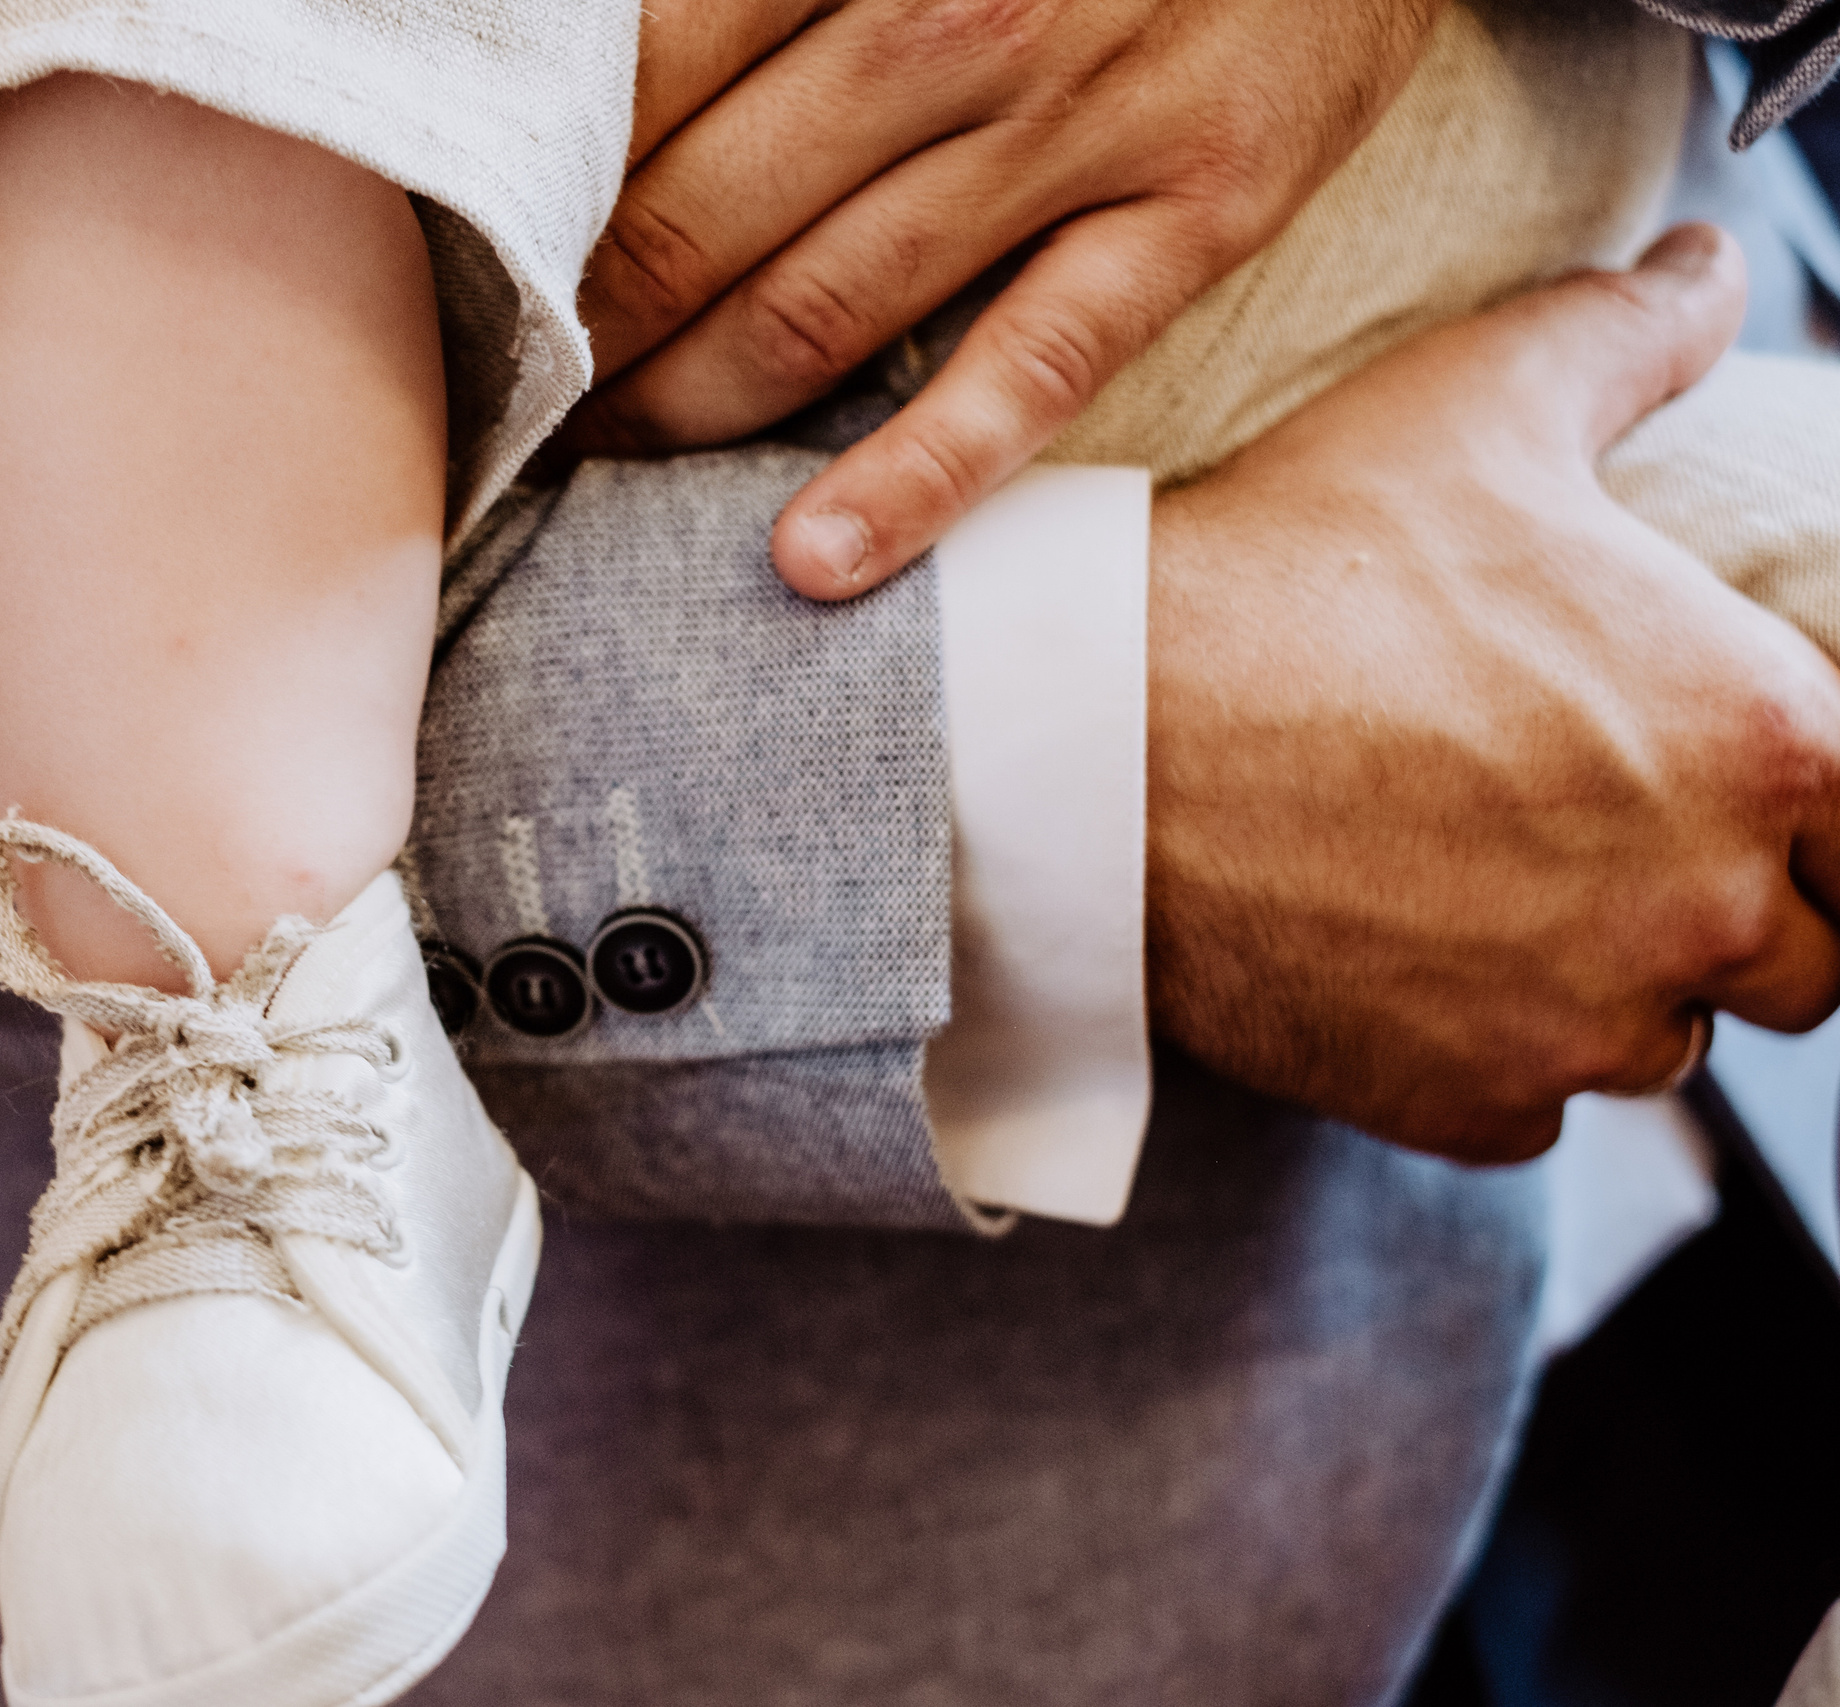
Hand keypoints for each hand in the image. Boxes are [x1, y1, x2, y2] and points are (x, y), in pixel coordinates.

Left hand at [565, 0, 1443, 597]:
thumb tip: (592, 62)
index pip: (636, 83)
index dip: (531, 194)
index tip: (461, 269)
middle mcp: (956, 18)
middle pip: (700, 214)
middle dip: (583, 325)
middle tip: (500, 398)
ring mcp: (1082, 126)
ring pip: (826, 308)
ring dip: (688, 408)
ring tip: (596, 471)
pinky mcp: (1198, 212)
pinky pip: (1031, 369)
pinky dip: (917, 476)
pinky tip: (813, 562)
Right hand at [1147, 225, 1839, 1161]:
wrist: (1095, 737)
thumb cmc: (1295, 563)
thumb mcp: (1476, 403)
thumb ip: (1631, 339)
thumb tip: (1705, 270)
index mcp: (1760, 738)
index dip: (1805, 805)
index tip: (1710, 780)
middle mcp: (1705, 905)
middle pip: (1800, 961)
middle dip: (1725, 908)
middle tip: (1590, 838)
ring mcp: (1583, 1025)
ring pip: (1658, 1041)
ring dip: (1602, 984)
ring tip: (1482, 895)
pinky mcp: (1468, 1102)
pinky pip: (1528, 1109)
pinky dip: (1485, 1055)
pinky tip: (1401, 961)